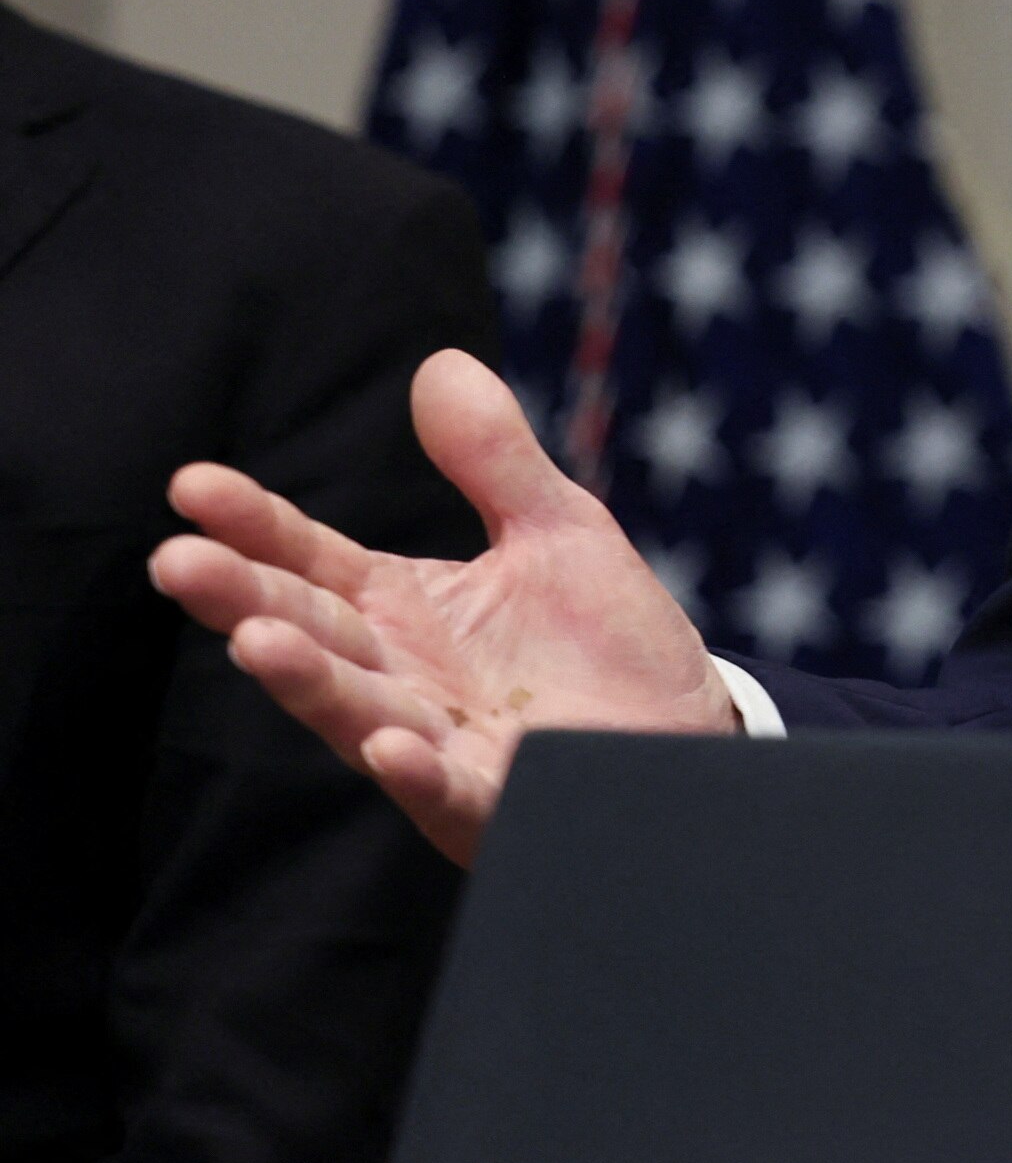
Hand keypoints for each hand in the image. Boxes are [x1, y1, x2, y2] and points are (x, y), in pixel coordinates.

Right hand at [148, 349, 738, 863]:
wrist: (685, 735)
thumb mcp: (556, 530)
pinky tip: (387, 744)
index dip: (254, 525)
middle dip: (244, 599)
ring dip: (307, 681)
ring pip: (357, 710)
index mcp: (403, 608)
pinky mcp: (495, 798)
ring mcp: (439, 743)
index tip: (191, 485)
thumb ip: (493, 461)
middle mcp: (401, 676)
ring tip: (254, 641)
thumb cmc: (606, 640)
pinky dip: (416, 770)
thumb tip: (440, 364)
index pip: (311, 559)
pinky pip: (448, 789)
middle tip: (177, 562)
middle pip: (312, 632)